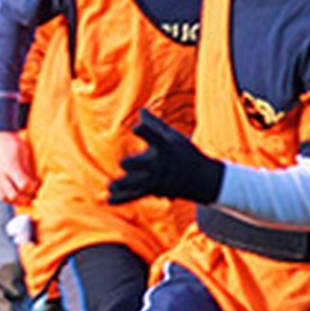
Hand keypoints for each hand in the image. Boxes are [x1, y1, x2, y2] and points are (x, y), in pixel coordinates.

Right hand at [0, 131, 37, 203]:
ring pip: (3, 197)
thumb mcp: (25, 153)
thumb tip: (34, 184)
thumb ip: (28, 170)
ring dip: (14, 200)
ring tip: (21, 198)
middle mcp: (0, 174)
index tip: (36, 186)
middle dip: (24, 199)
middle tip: (31, 198)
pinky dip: (1, 196)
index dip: (32, 188)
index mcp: (11, 167)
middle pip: (13, 196)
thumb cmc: (11, 142)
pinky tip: (8, 192)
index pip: (24, 186)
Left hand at [108, 109, 222, 204]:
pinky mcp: (152, 190)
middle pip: (143, 165)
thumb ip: (153, 124)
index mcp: (165, 146)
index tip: (136, 127)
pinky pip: (135, 195)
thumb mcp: (172, 135)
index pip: (155, 137)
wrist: (201, 179)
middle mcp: (159, 164)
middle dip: (133, 164)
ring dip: (124, 185)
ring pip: (137, 184)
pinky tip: (108, 200)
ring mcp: (155, 179)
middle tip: (123, 162)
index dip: (145, 131)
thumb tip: (140, 110)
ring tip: (110, 186)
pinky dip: (122, 199)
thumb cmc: (183, 151)